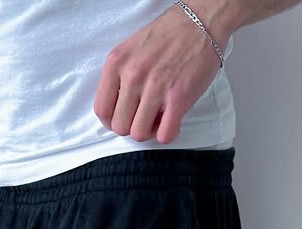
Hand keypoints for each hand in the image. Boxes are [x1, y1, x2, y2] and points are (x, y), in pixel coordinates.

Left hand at [93, 2, 233, 144]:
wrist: (200, 21)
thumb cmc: (168, 35)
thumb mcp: (131, 49)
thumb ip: (120, 76)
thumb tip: (118, 108)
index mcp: (117, 62)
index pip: (101, 109)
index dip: (112, 121)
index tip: (123, 118)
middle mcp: (133, 75)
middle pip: (120, 126)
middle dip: (131, 127)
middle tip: (144, 117)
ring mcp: (156, 87)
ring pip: (139, 134)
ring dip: (149, 132)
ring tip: (158, 118)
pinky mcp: (179, 97)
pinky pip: (164, 135)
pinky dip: (167, 134)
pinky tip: (172, 121)